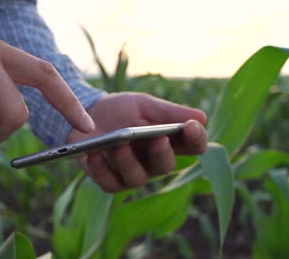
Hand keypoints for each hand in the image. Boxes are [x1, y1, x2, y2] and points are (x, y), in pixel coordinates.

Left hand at [67, 92, 207, 192]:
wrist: (87, 114)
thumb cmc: (121, 110)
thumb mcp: (143, 105)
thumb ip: (168, 113)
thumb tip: (202, 118)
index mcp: (169, 140)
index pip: (193, 146)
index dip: (197, 138)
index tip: (191, 126)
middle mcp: (154, 161)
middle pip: (166, 165)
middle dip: (162, 152)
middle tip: (158, 138)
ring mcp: (132, 174)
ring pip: (138, 178)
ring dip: (129, 162)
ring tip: (120, 144)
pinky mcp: (110, 181)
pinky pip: (109, 183)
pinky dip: (101, 169)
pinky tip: (94, 153)